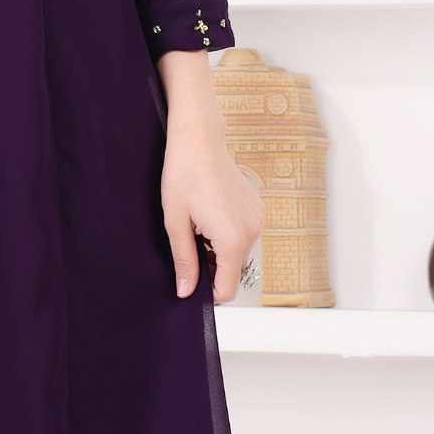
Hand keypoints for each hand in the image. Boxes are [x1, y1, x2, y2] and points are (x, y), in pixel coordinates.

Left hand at [161, 136, 262, 302]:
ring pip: (238, 254)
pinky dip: (227, 235)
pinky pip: (244, 235)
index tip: (191, 282)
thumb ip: (184, 261)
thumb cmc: (184, 175)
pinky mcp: (258, 209)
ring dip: (219, 250)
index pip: (228, 289)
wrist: (199, 140)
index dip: (208, 293)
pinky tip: (211, 214)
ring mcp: (258, 219)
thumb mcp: (176, 223)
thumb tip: (185, 291)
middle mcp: (252, 232)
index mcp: (233, 239)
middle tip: (189, 242)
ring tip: (199, 224)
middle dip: (212, 267)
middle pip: (233, 271)